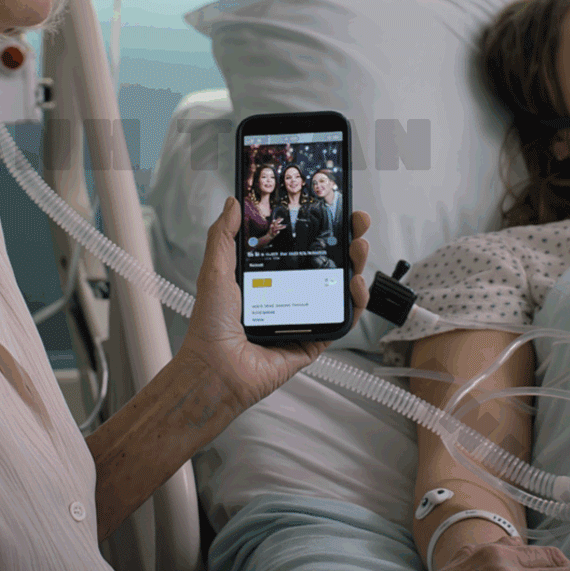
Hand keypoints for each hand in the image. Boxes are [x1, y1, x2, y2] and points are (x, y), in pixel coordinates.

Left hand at [176, 198, 371, 415]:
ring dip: (356, 266)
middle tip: (357, 223)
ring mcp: (304, 317)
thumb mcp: (215, 269)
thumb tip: (232, 203)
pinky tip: (355, 286)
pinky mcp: (314, 340)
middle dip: (347, 240)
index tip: (332, 208)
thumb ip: (223, 235)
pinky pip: (342, 319)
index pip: (300, 245)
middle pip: (327, 262)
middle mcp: (288, 294)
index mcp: (266, 276)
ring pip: (339, 288)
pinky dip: (355, 303)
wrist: (216, 368)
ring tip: (359, 248)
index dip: (319, 227)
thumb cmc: (211, 325)